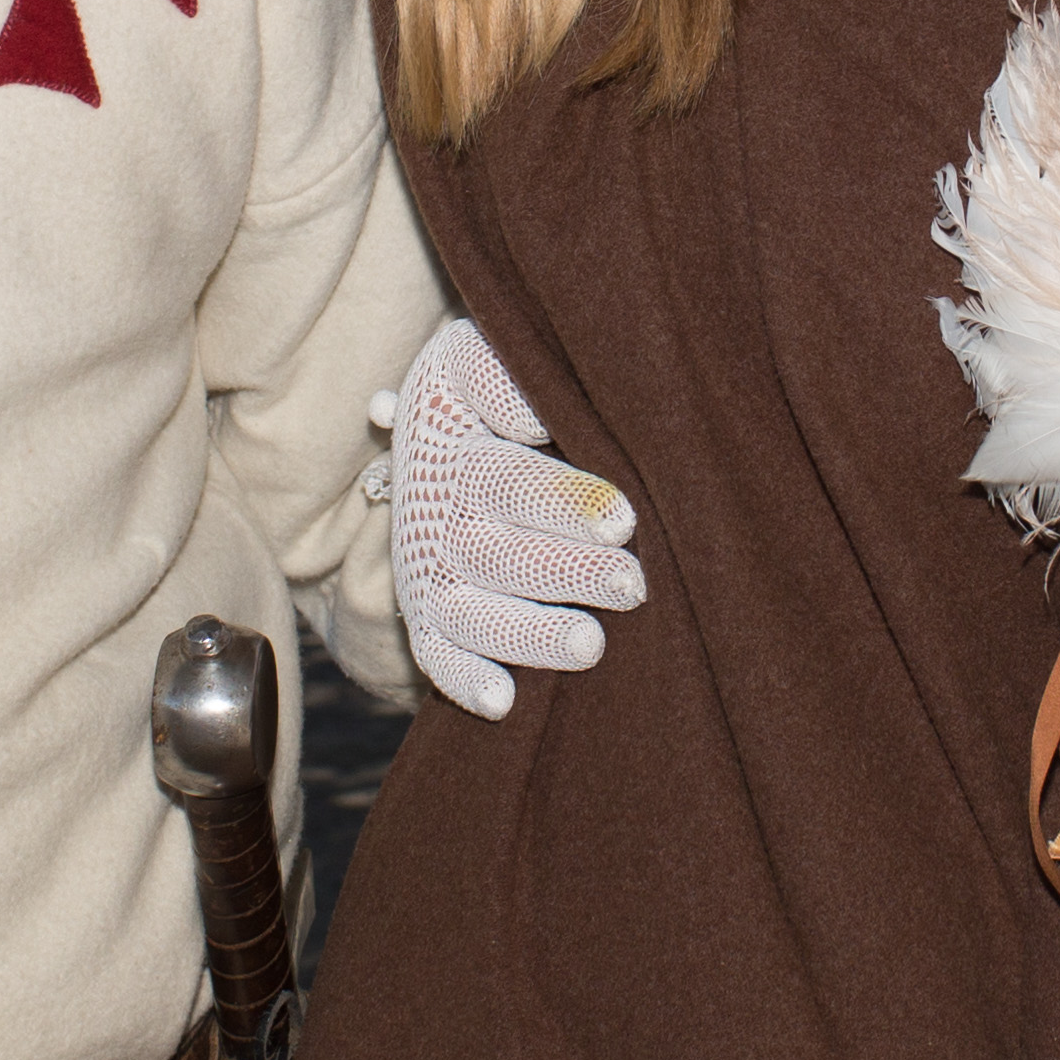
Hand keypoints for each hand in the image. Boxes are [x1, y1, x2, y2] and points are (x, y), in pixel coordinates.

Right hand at [384, 317, 643, 719]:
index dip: (561, 502)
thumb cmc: (498, 387)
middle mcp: (437, 508)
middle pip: (499, 552)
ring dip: (529, 635)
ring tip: (591, 645)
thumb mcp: (486, 356)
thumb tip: (534, 414)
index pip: (507, 479)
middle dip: (567, 573)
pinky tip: (504, 703)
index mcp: (455, 442)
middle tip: (632, 585)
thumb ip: (510, 373)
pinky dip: (463, 680)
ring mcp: (430, 567)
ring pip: (471, 611)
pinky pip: (436, 655)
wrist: (443, 428)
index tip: (621, 521)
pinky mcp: (427, 614)